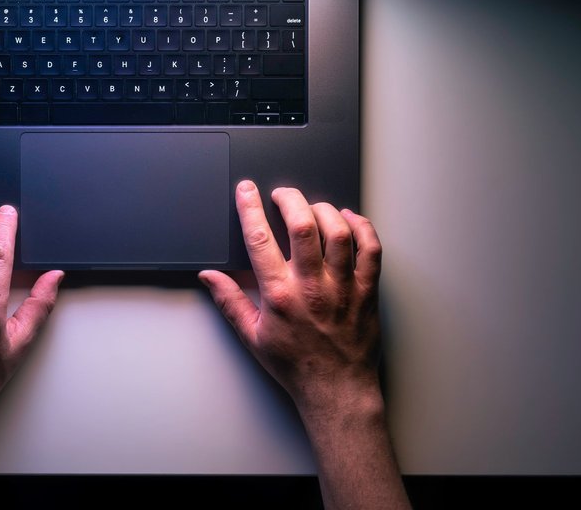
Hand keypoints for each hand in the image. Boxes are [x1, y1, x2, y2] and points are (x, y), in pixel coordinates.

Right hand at [198, 181, 383, 415]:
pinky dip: (361, 227)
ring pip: (338, 231)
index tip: (247, 191)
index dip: (250, 208)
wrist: (337, 389)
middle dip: (290, 199)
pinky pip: (371, 248)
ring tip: (312, 207)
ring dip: (323, 210)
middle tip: (282, 194)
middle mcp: (313, 287)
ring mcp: (344, 287)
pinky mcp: (367, 291)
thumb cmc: (296, 366)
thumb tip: (209, 276)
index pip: (261, 240)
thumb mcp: (252, 336)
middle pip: (303, 225)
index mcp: (280, 296)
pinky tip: (348, 220)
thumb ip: (230, 301)